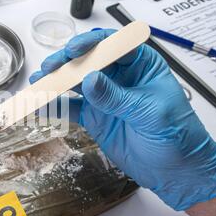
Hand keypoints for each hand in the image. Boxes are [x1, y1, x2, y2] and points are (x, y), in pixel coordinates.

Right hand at [30, 29, 215, 210]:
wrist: (175, 171)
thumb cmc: (177, 136)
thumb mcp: (150, 112)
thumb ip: (117, 97)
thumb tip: (89, 80)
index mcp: (141, 65)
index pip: (113, 45)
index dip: (91, 44)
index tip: (74, 51)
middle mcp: (119, 77)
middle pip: (88, 61)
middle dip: (66, 62)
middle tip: (50, 68)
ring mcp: (104, 97)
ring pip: (75, 82)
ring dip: (56, 81)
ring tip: (38, 83)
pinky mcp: (94, 117)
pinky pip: (71, 108)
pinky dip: (55, 107)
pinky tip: (40, 105)